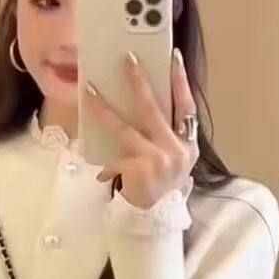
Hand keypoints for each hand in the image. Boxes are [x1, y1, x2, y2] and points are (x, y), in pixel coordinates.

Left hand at [86, 48, 199, 209]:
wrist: (155, 221)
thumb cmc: (161, 187)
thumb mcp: (172, 161)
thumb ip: (164, 137)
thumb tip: (139, 102)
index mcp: (188, 145)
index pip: (186, 106)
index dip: (181, 81)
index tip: (173, 57)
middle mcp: (177, 151)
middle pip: (153, 109)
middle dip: (139, 82)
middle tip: (127, 59)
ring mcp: (158, 161)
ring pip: (125, 128)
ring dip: (105, 108)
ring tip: (91, 90)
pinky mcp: (139, 171)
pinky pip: (114, 156)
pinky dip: (100, 153)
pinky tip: (91, 150)